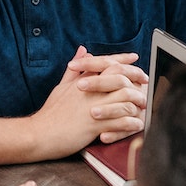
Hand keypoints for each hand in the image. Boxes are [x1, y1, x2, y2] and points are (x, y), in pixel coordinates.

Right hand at [29, 48, 147, 158]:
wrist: (38, 134)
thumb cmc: (50, 113)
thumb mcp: (61, 87)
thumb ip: (76, 70)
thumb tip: (84, 51)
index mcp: (83, 81)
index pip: (107, 63)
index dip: (122, 59)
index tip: (135, 57)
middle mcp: (90, 92)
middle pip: (120, 77)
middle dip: (136, 78)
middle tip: (146, 82)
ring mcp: (92, 108)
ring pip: (123, 99)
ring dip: (137, 103)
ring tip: (144, 106)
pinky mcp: (94, 126)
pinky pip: (119, 123)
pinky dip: (130, 123)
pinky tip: (137, 125)